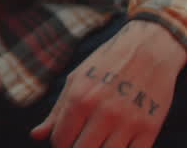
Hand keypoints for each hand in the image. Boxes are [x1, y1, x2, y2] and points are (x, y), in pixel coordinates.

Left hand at [31, 21, 186, 146]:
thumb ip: (57, 112)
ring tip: (98, 140)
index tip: (67, 138)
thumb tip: (36, 136)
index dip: (60, 144)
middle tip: (82, 140)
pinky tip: (117, 143)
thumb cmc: (106, 64)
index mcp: (80, 98)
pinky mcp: (150, 128)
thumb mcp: (76, 80)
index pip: (60, 141)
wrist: (148, 48)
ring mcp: (129, 122)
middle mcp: (103, 112)